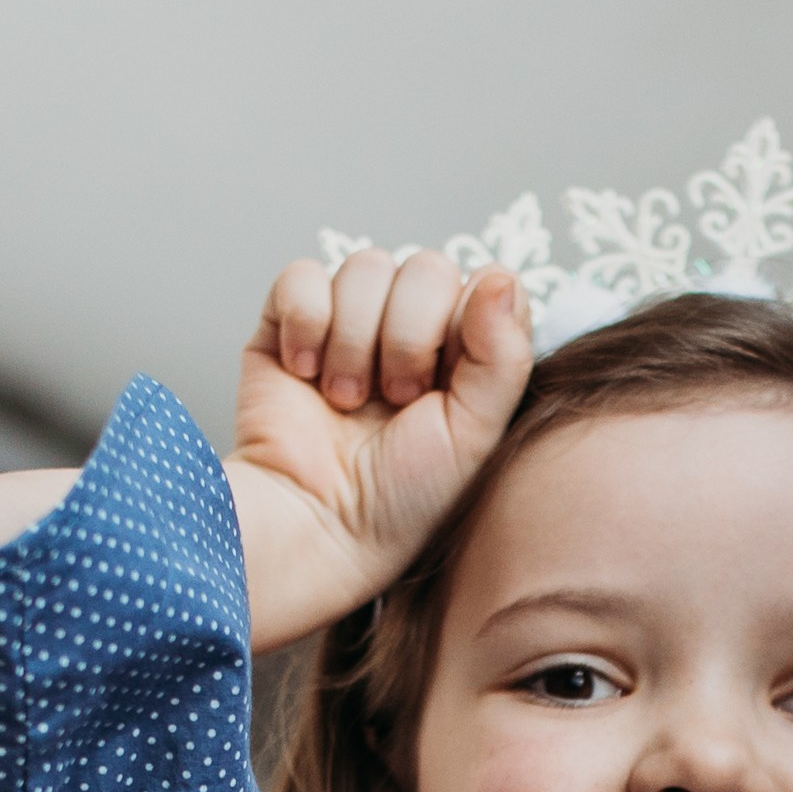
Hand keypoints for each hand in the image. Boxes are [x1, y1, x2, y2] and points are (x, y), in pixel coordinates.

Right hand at [226, 249, 534, 652]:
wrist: (317, 525)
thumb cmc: (401, 501)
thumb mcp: (476, 436)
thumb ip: (503, 356)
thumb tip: (501, 278)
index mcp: (462, 356)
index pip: (480, 286)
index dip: (460, 327)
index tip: (441, 391)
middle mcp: (409, 332)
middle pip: (425, 267)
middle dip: (408, 336)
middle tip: (393, 400)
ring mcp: (350, 324)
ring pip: (365, 266)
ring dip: (356, 337)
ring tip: (345, 400)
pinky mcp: (289, 324)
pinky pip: (303, 275)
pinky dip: (306, 321)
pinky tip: (305, 373)